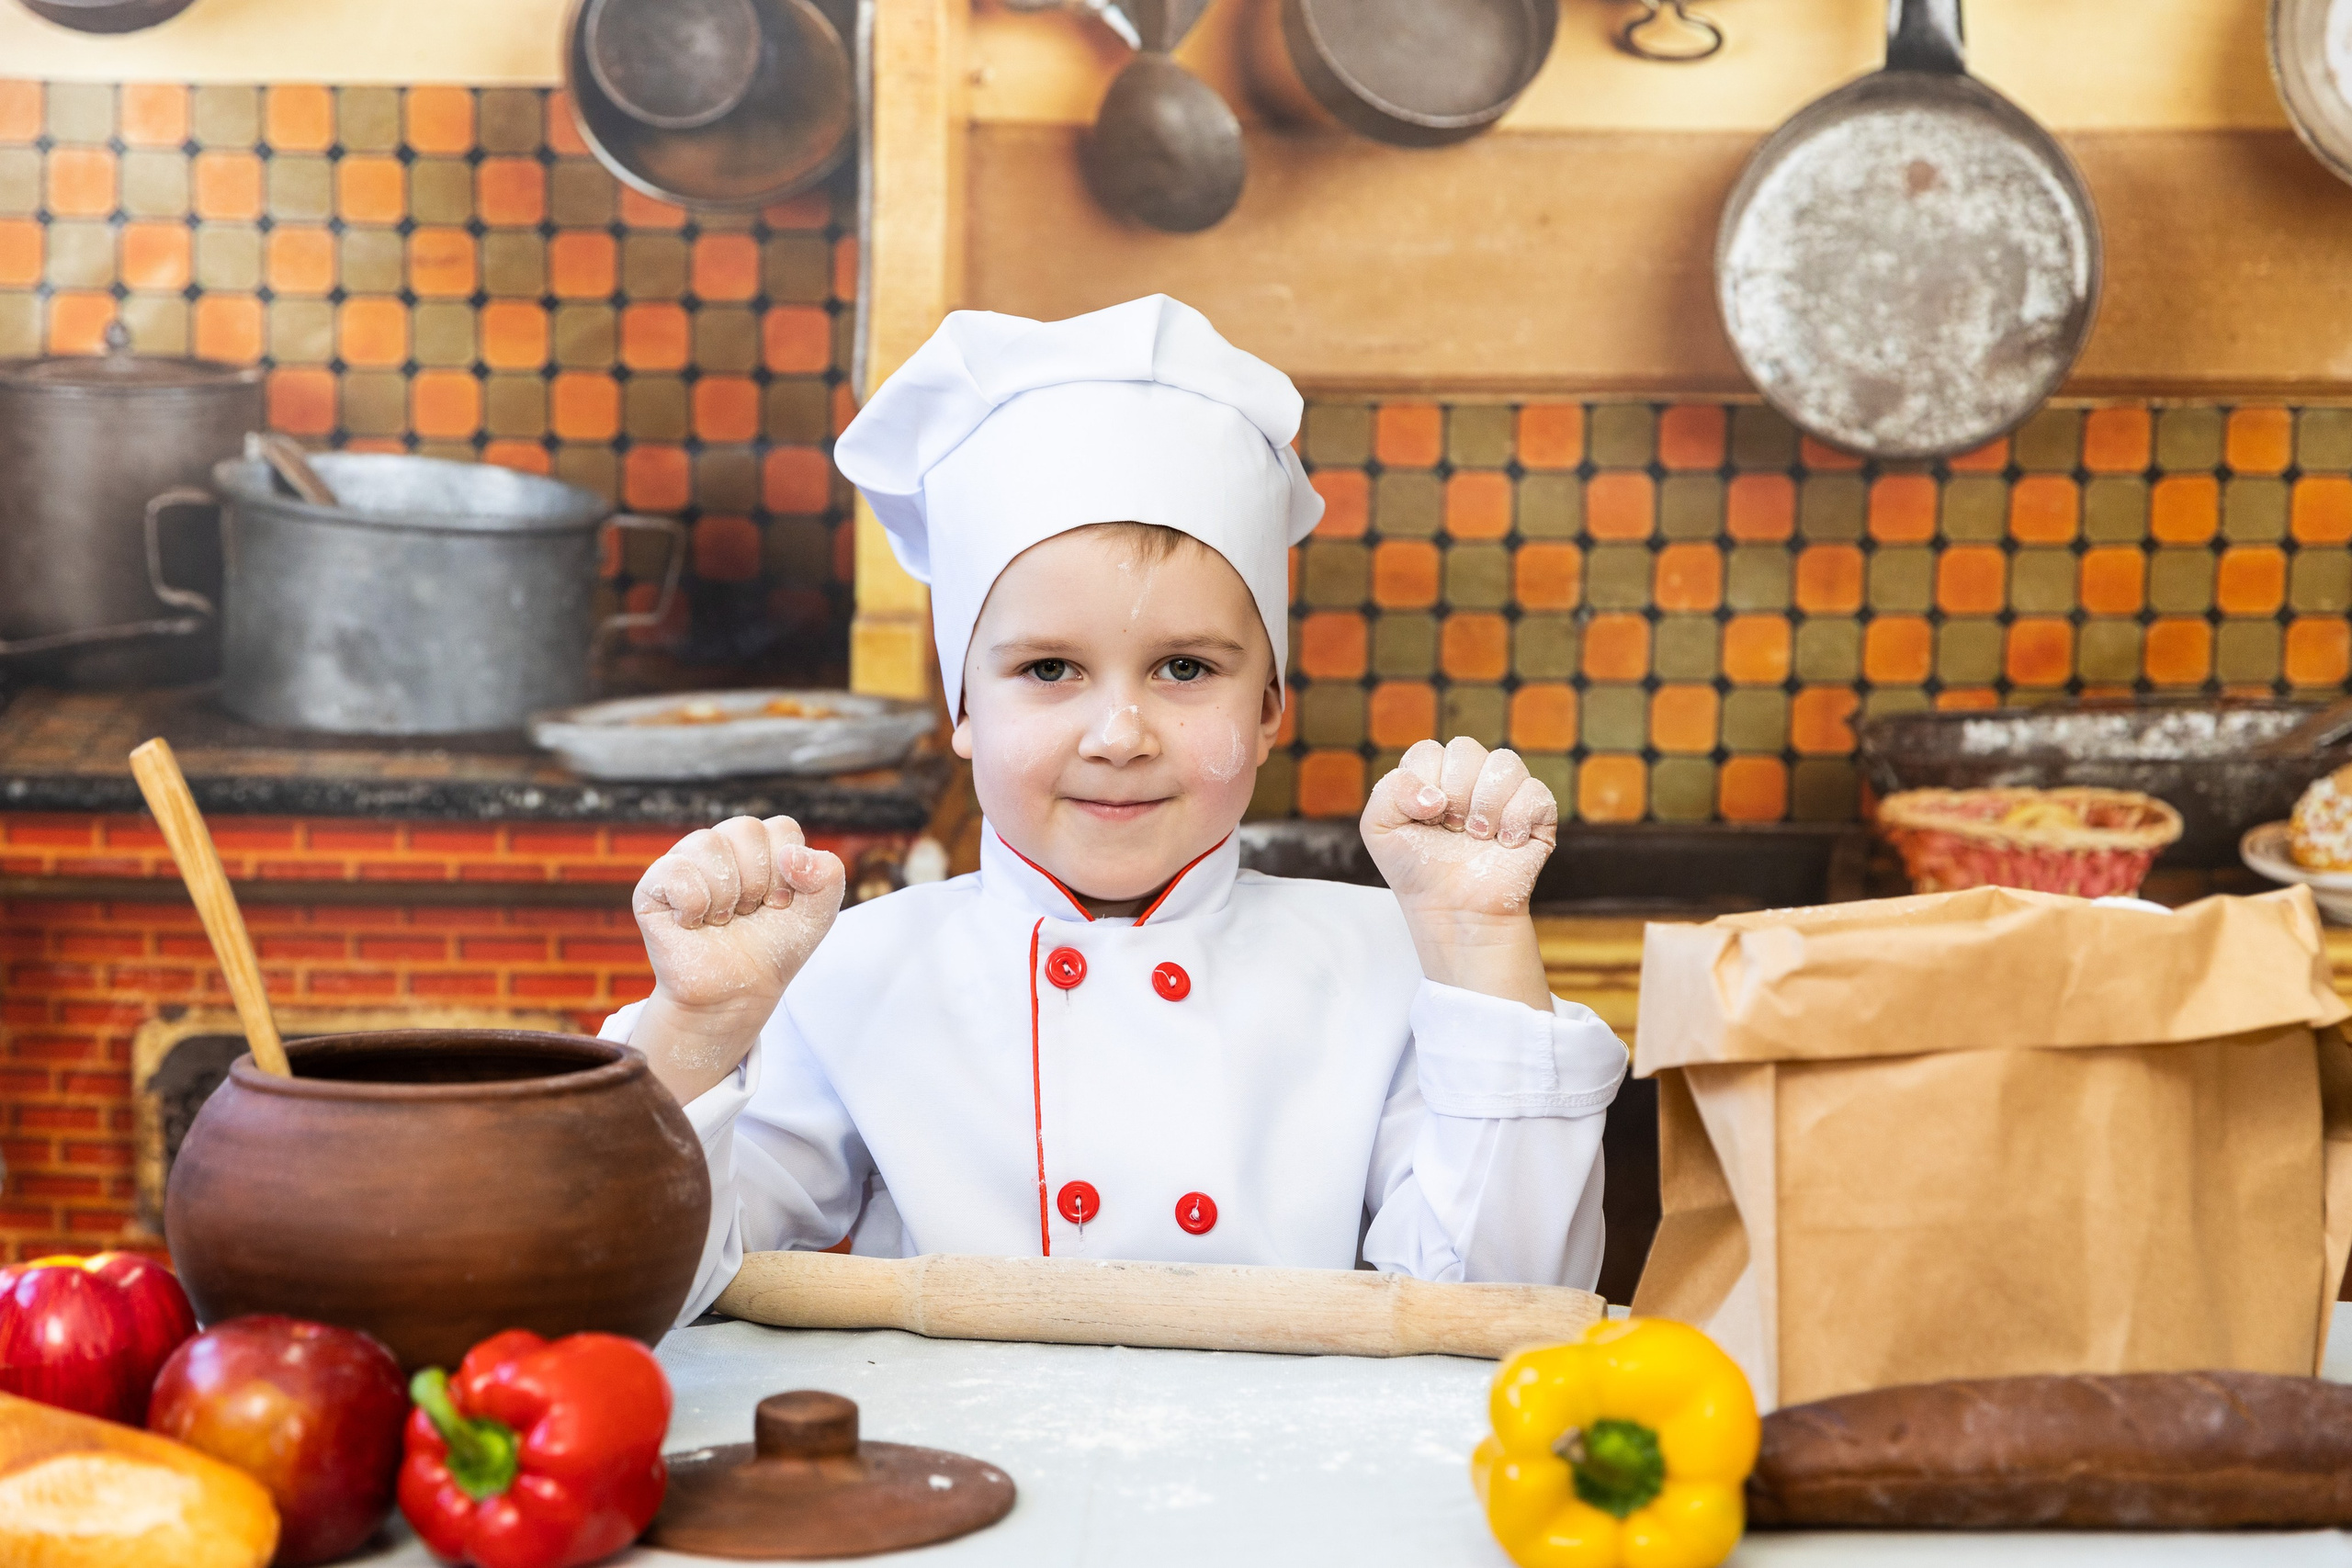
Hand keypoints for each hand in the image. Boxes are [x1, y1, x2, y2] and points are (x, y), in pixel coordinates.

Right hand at [629, 816, 843, 1100]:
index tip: (780, 904)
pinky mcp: (653, 886)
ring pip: (709, 844)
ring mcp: (684, 861)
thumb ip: (828, 874)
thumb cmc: (774, 947)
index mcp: (758, 843)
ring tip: (723, 920)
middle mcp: (720, 845)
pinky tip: (694, 923)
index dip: (788, 873)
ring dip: (727, 895)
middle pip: (745, 829)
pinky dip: (695, 905)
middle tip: (751, 912)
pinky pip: (675, 871)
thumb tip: (792, 854)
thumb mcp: (819, 913)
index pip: (781, 828)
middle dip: (758, 882)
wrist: (738, 992)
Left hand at [1360, 738, 1556, 1009]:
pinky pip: (1536, 791)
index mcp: (1433, 776)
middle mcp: (1470, 779)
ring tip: (1478, 836)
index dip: (1424, 782)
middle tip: (1451, 828)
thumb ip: (1390, 791)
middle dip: (1455, 791)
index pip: (1429, 750)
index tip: (1425, 817)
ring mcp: (1505, 794)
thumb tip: (1434, 793)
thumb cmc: (1417, 870)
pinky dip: (1517, 819)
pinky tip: (1505, 843)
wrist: (1454, 911)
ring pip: (1505, 761)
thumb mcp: (1378, 828)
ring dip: (1486, 802)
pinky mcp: (1537, 814)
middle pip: (1465, 748)